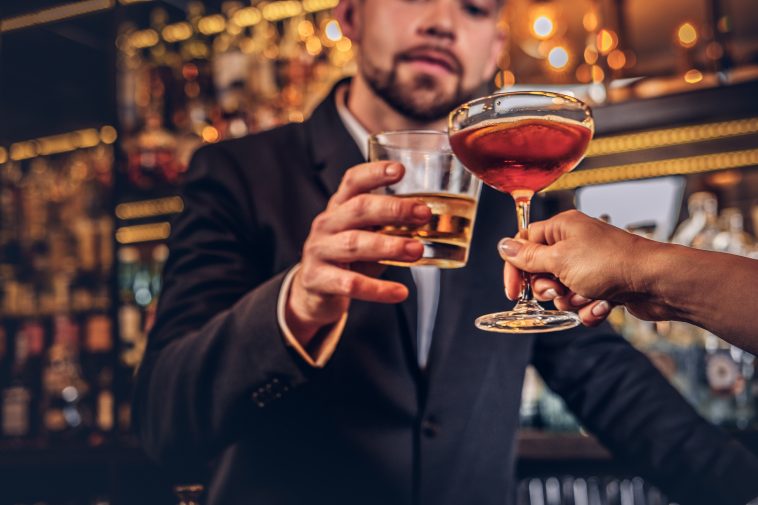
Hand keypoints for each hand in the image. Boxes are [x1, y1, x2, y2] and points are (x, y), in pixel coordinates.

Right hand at [286, 161, 431, 344]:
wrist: (313, 292)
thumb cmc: (347, 258)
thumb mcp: (365, 235)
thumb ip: (389, 228)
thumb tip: (431, 223)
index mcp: (339, 207)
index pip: (353, 182)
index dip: (375, 173)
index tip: (400, 169)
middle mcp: (326, 224)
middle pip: (358, 209)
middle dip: (393, 209)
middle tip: (423, 213)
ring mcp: (319, 251)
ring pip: (355, 244)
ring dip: (389, 246)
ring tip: (417, 250)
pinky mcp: (318, 279)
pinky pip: (351, 283)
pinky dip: (378, 289)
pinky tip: (399, 292)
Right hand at [499, 210, 671, 326]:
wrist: (656, 282)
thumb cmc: (611, 264)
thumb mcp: (560, 260)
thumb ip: (528, 257)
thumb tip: (503, 246)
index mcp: (562, 229)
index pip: (524, 243)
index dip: (516, 268)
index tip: (514, 292)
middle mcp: (575, 244)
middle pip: (541, 270)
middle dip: (546, 288)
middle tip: (556, 291)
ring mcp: (590, 265)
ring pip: (561, 291)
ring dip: (570, 301)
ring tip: (586, 297)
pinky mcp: (604, 285)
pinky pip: (582, 302)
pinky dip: (588, 308)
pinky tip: (602, 306)